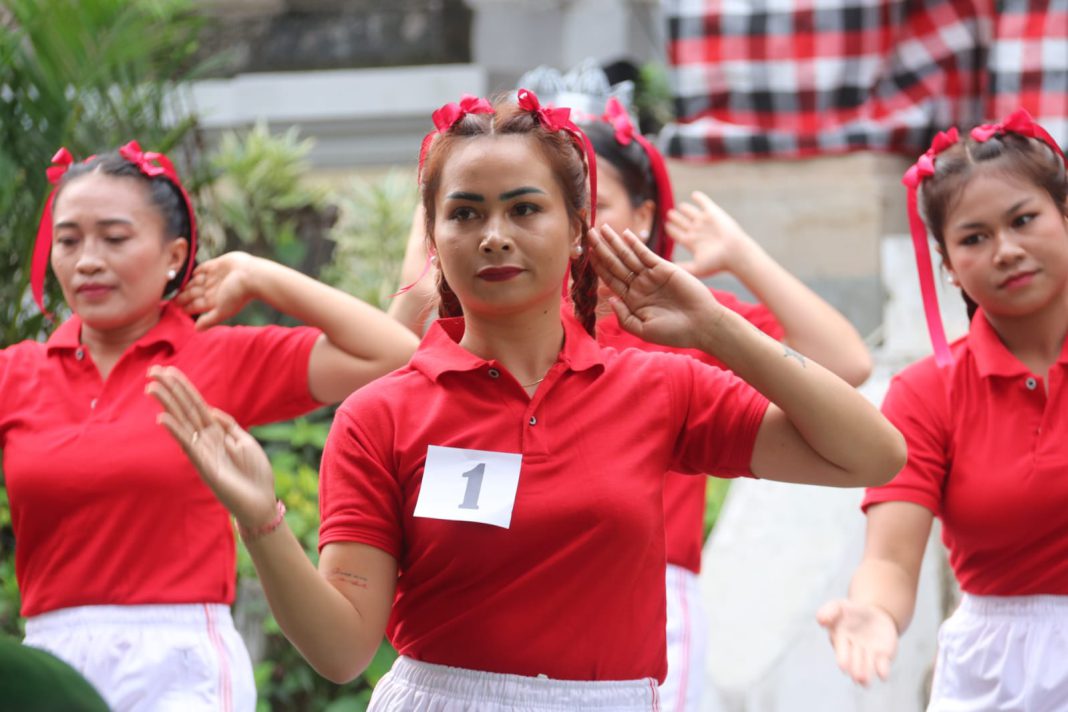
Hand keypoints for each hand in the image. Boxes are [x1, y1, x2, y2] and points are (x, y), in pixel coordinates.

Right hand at [146, 365, 276, 529]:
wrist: (261, 502)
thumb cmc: (254, 474)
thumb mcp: (245, 441)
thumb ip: (228, 425)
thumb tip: (211, 409)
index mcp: (215, 433)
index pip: (196, 405)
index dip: (183, 387)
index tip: (168, 369)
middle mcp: (204, 441)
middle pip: (184, 409)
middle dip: (169, 390)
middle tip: (151, 371)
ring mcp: (203, 453)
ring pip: (182, 423)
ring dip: (167, 405)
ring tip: (151, 387)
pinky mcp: (204, 467)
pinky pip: (188, 446)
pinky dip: (175, 431)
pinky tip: (162, 418)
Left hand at [175, 252, 258, 329]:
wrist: (251, 276)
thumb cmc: (238, 295)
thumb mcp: (222, 311)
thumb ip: (209, 320)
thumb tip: (196, 330)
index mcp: (213, 301)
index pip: (194, 305)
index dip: (184, 306)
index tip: (173, 307)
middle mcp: (212, 290)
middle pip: (192, 293)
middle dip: (181, 296)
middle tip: (167, 296)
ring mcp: (214, 277)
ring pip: (195, 281)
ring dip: (186, 283)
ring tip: (173, 285)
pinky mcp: (217, 265)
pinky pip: (202, 268)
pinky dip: (195, 270)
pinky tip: (189, 272)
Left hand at [589, 224, 722, 348]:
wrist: (702, 326)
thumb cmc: (674, 332)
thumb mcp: (643, 330)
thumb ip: (624, 317)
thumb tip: (609, 298)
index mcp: (632, 300)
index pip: (610, 280)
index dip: (597, 267)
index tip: (585, 255)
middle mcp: (639, 285)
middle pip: (615, 264)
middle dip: (601, 249)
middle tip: (587, 234)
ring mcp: (651, 276)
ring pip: (628, 256)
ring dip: (614, 242)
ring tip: (600, 229)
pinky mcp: (664, 268)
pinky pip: (646, 254)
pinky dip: (635, 244)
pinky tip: (624, 234)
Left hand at [665, 191, 757, 277]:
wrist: (734, 252)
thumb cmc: (717, 262)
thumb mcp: (696, 268)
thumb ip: (682, 267)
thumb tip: (668, 268)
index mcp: (691, 243)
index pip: (677, 234)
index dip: (671, 230)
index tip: (666, 226)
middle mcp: (697, 231)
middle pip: (683, 222)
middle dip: (676, 218)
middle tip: (669, 214)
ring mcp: (704, 221)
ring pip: (692, 212)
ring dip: (686, 209)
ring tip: (681, 206)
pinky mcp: (713, 213)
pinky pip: (704, 202)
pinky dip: (699, 198)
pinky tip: (694, 195)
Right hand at [816, 599, 898, 685]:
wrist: (873, 615)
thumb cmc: (851, 612)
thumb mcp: (839, 606)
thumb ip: (829, 611)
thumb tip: (821, 620)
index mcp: (840, 641)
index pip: (842, 650)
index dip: (843, 658)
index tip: (843, 666)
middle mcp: (853, 652)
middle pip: (855, 662)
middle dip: (856, 670)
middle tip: (858, 677)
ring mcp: (868, 656)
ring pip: (867, 667)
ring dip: (866, 674)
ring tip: (864, 681)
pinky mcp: (883, 657)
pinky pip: (882, 666)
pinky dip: (882, 671)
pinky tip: (883, 674)